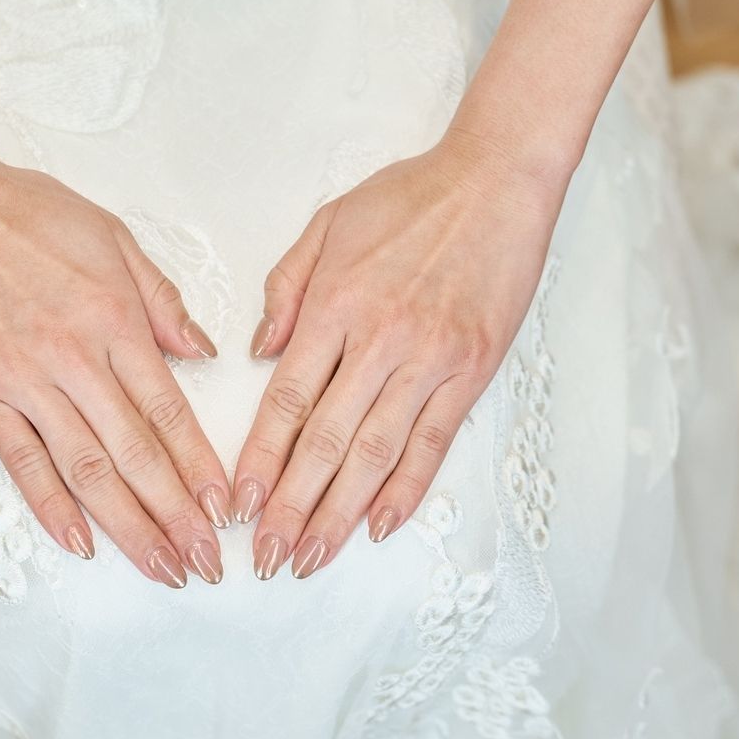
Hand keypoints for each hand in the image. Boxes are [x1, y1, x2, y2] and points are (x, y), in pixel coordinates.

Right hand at [0, 145, 231, 587]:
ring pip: (86, 469)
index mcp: (114, 320)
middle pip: (135, 454)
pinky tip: (81, 543)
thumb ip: (161, 301)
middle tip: (206, 562)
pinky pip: (21, 461)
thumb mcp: (113, 238)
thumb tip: (201, 352)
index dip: (199, 466)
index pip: (168, 411)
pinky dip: (51, 507)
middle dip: (176, 516)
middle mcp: (72, 358)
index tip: (224, 509)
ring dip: (128, 526)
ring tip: (160, 566)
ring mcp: (23, 380)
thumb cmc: (25, 212)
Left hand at [231, 126, 566, 579]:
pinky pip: (432, 442)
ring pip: (374, 454)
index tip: (241, 502)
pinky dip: (406, 488)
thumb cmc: (410, 198)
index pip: (286, 401)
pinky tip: (379, 524)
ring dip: (339, 513)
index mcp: (335, 306)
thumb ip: (286, 289)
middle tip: (269, 556)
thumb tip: (259, 349)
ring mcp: (428, 361)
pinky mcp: (470, 372)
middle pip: (324, 442)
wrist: (496, 181)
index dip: (260, 459)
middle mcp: (378, 342)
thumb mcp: (327, 224)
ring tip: (313, 556)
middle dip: (291, 507)